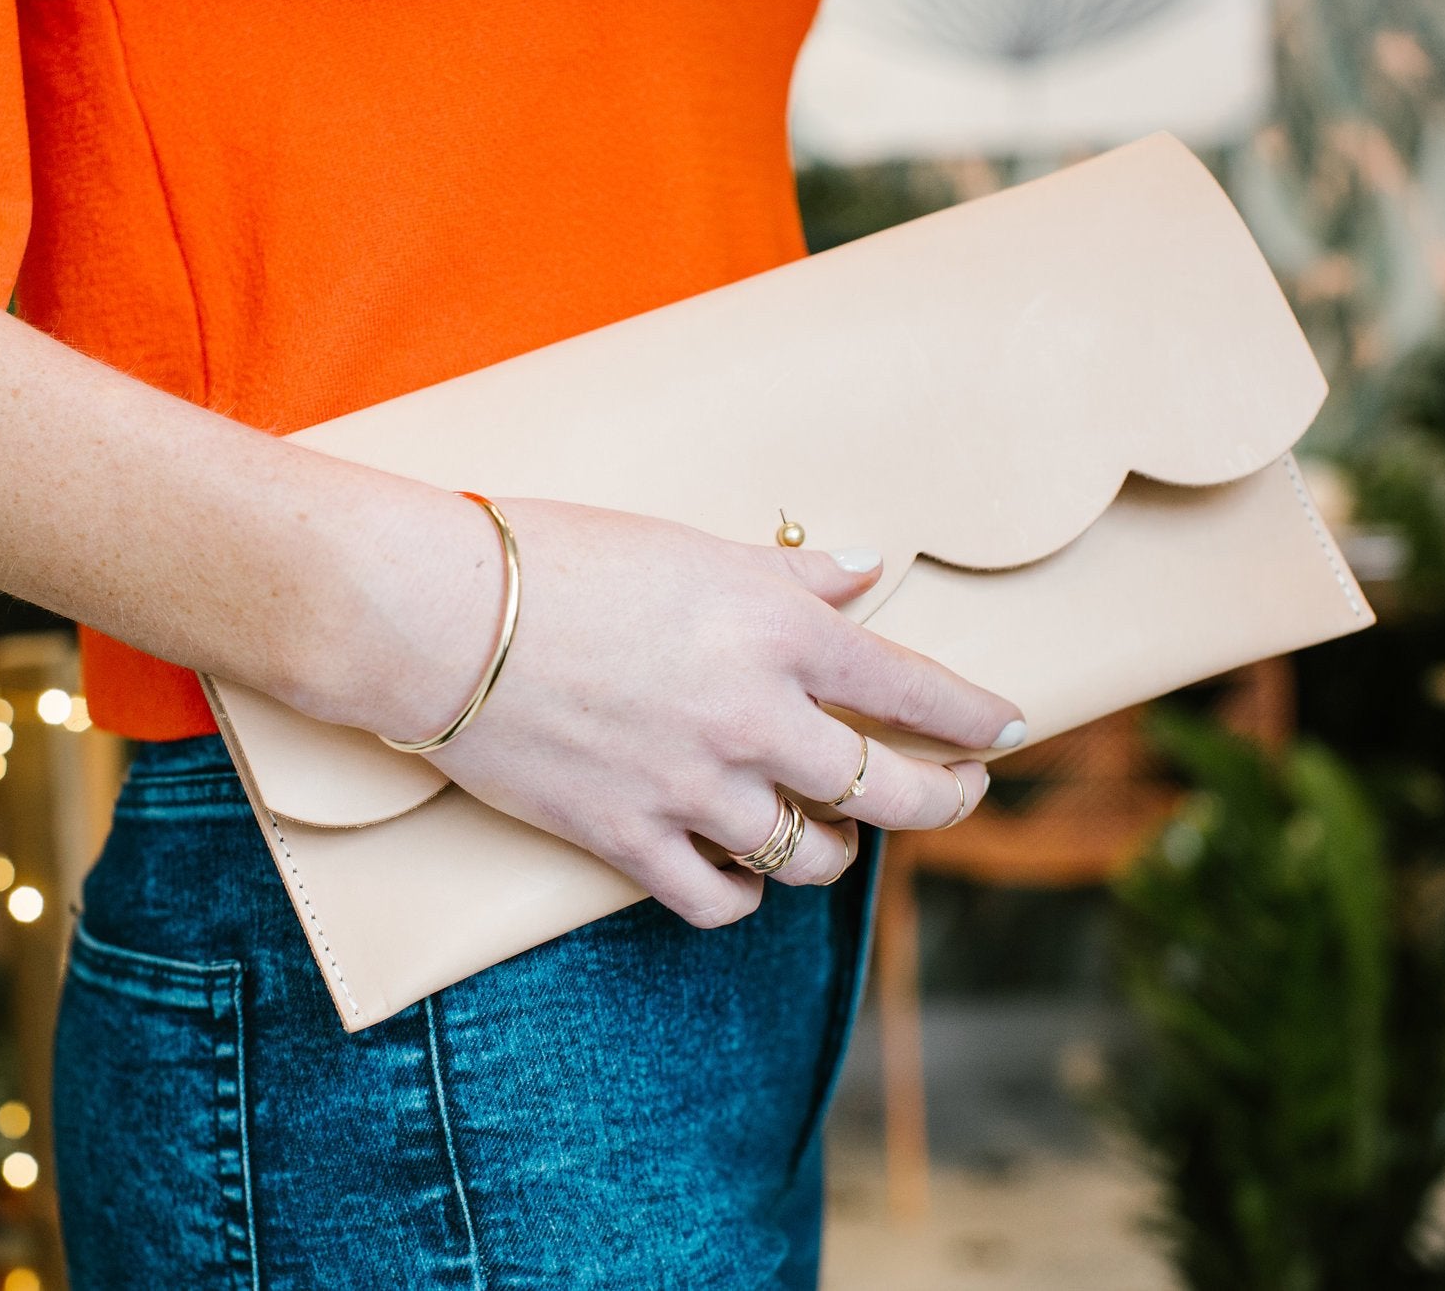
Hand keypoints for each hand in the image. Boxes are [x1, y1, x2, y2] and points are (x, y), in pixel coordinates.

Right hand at [378, 496, 1023, 928]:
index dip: (977, 718)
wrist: (438, 616)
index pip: (916, 689)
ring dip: (836, 852)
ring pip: (812, 858)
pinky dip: (744, 897)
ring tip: (833, 838)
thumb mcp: (687, 545)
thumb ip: (787, 572)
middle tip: (955, 792)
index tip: (1006, 730)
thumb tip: (864, 570)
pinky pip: (718, 901)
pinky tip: (743, 879)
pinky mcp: (628, 838)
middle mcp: (754, 717)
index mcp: (778, 630)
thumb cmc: (555, 558)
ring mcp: (693, 788)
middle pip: (890, 791)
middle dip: (943, 797)